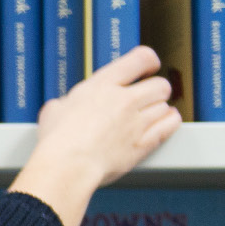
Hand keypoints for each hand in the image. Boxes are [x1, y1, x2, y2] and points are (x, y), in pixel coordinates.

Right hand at [9, 46, 182, 225]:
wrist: (68, 167)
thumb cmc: (58, 141)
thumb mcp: (54, 109)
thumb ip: (68, 103)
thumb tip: (64, 107)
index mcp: (103, 85)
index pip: (140, 59)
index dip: (149, 61)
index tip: (149, 66)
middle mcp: (125, 100)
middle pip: (160, 84)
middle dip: (157, 89)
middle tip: (151, 94)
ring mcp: (137, 122)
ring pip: (165, 105)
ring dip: (161, 108)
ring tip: (155, 112)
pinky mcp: (143, 144)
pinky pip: (168, 126)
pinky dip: (170, 123)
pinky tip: (166, 122)